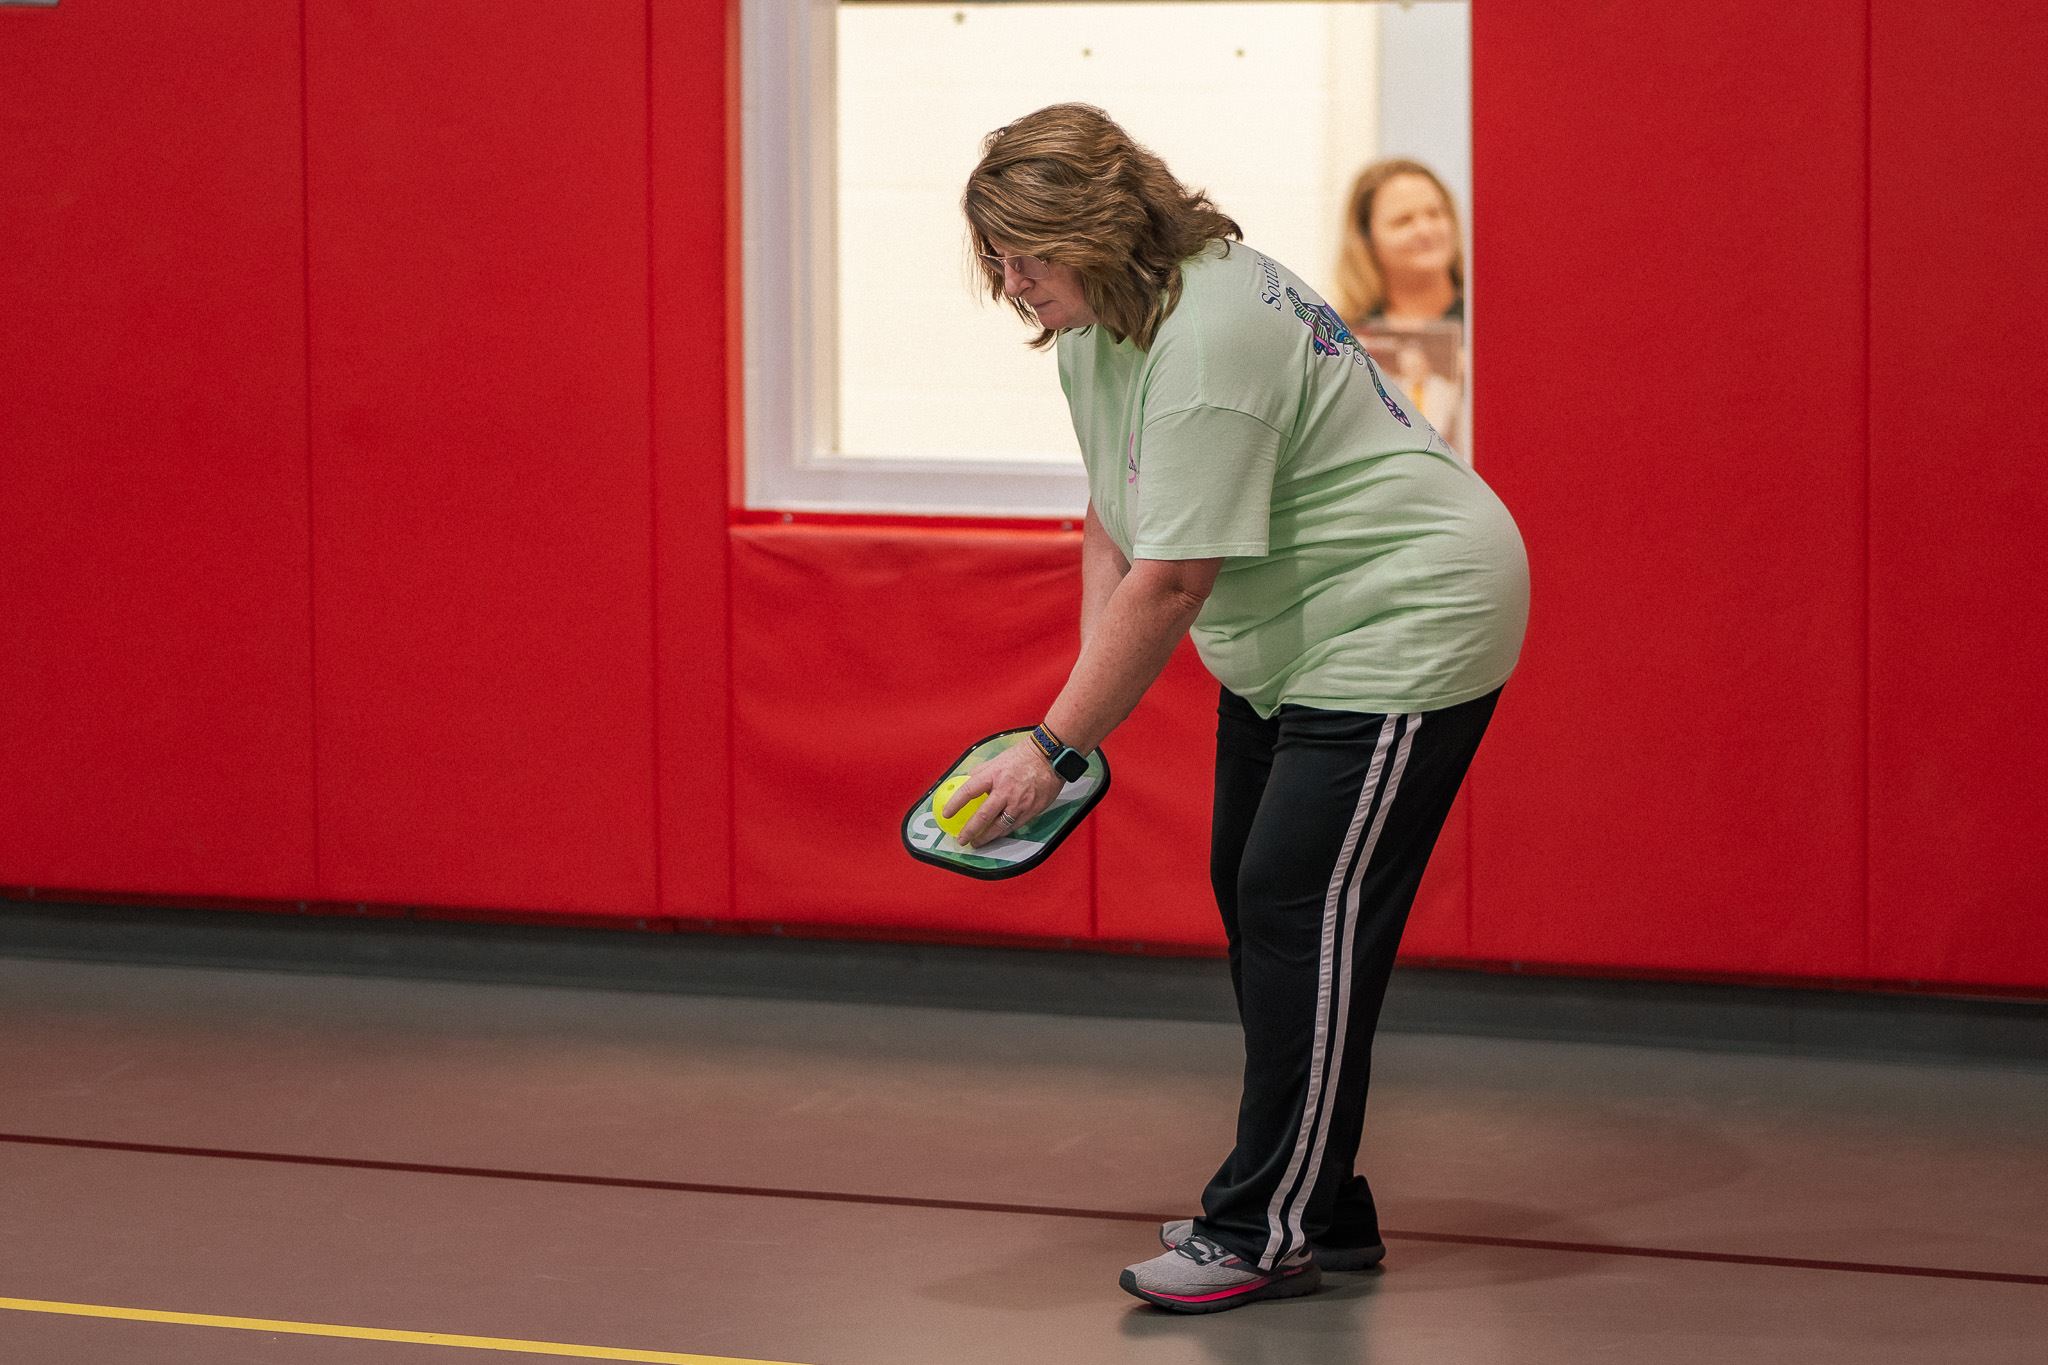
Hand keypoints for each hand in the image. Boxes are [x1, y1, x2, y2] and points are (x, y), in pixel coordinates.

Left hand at [947, 739, 1067, 847]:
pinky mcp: (1032, 810)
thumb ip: (982, 772)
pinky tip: (996, 835)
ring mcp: (1019, 803)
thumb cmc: (1023, 756)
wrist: (1050, 757)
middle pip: (983, 816)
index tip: (946, 814)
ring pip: (999, 826)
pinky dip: (1003, 832)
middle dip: (970, 831)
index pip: (968, 792)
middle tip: (962, 839)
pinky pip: (1014, 826)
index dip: (955, 804)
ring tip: (978, 842)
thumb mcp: (997, 760)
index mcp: (993, 775)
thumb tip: (967, 781)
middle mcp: (1005, 791)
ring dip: (986, 837)